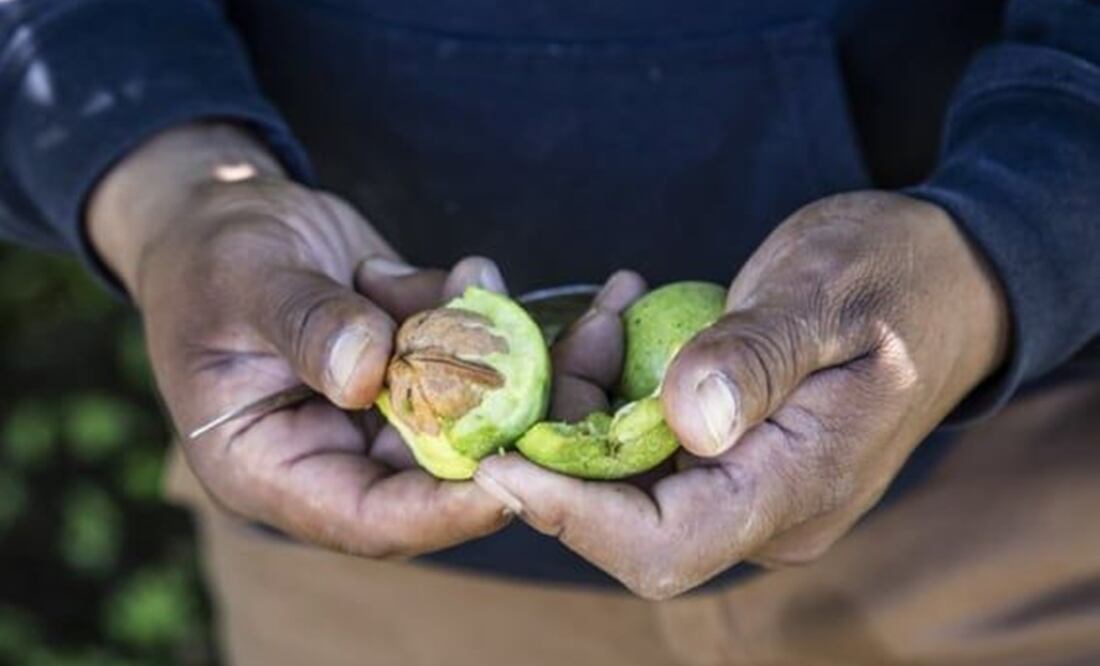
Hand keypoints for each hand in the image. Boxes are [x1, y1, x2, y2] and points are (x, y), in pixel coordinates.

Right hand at [88, 123, 510, 556]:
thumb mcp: (245, 279)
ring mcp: (382, 412)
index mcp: (272, 467)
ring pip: (470, 416)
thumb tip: (366, 372)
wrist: (226, 215)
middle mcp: (336, 454)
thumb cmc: (211, 255)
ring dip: (514, 365)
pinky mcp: (414, 368)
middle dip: (509, 431)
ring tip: (525, 302)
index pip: (367, 519)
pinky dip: (486, 320)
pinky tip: (475, 272)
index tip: (509, 481)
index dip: (440, 512)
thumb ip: (304, 323)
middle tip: (568, 381)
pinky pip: (468, 360)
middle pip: (439, 476)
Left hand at [476, 191, 1008, 597]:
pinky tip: (618, 317)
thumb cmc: (895, 277)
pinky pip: (640, 442)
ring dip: (584, 400)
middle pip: (624, 516)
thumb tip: (687, 421)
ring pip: (622, 476)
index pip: (663, 545)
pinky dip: (609, 388)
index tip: (500, 458)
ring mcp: (745, 488)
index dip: (572, 516)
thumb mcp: (827, 295)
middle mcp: (765, 511)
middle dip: (564, 436)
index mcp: (797, 488)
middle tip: (566, 331)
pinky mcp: (728, 457)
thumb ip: (758, 357)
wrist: (945, 282)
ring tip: (606, 304)